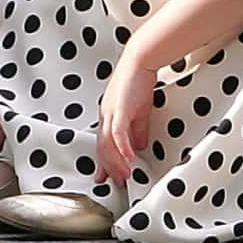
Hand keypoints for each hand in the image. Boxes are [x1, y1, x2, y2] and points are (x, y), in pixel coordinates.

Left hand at [94, 55, 156, 186]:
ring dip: (116, 162)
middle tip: (115, 182)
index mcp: (108, 116)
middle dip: (108, 167)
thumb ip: (138, 130)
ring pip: (108, 144)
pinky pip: (118, 132)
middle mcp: (105, 116)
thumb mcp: (139, 112)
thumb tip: (139, 147)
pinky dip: (123, 147)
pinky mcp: (120, 108)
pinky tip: (129, 159)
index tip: (105, 177)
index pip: (102, 144)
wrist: (140, 60)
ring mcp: (110, 112)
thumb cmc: (138, 82)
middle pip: (102, 147)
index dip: (103, 162)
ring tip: (124, 176)